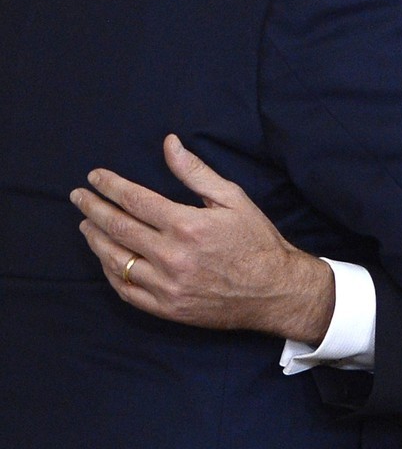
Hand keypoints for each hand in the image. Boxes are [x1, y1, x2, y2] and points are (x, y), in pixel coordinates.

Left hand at [70, 134, 334, 342]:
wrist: (274, 290)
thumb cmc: (255, 239)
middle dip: (93, 208)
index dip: (110, 186)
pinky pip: (126, 290)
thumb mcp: (231, 197)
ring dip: (96, 240)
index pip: (134, 200)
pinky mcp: (167, 308)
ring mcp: (166, 286)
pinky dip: (110, 272)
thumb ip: (195, 172)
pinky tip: (105, 258)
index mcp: (186, 224)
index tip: (95, 176)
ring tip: (86, 225)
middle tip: (78, 196)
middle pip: (118, 228)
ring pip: (116, 261)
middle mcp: (171, 256)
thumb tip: (169, 143)